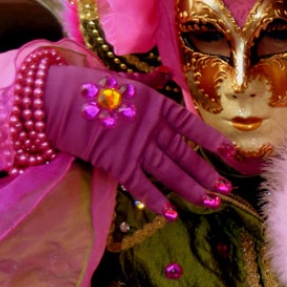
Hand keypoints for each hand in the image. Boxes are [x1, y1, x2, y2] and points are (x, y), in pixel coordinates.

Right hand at [43, 65, 234, 215]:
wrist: (56, 100)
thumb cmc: (90, 87)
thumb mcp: (125, 79)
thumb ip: (149, 82)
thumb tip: (166, 72)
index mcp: (156, 105)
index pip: (191, 125)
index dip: (212, 139)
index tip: (230, 152)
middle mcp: (151, 127)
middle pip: (184, 154)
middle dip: (206, 172)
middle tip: (226, 187)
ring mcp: (135, 147)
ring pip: (169, 172)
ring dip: (191, 189)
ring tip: (211, 202)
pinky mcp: (116, 164)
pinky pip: (140, 186)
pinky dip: (156, 200)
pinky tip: (171, 214)